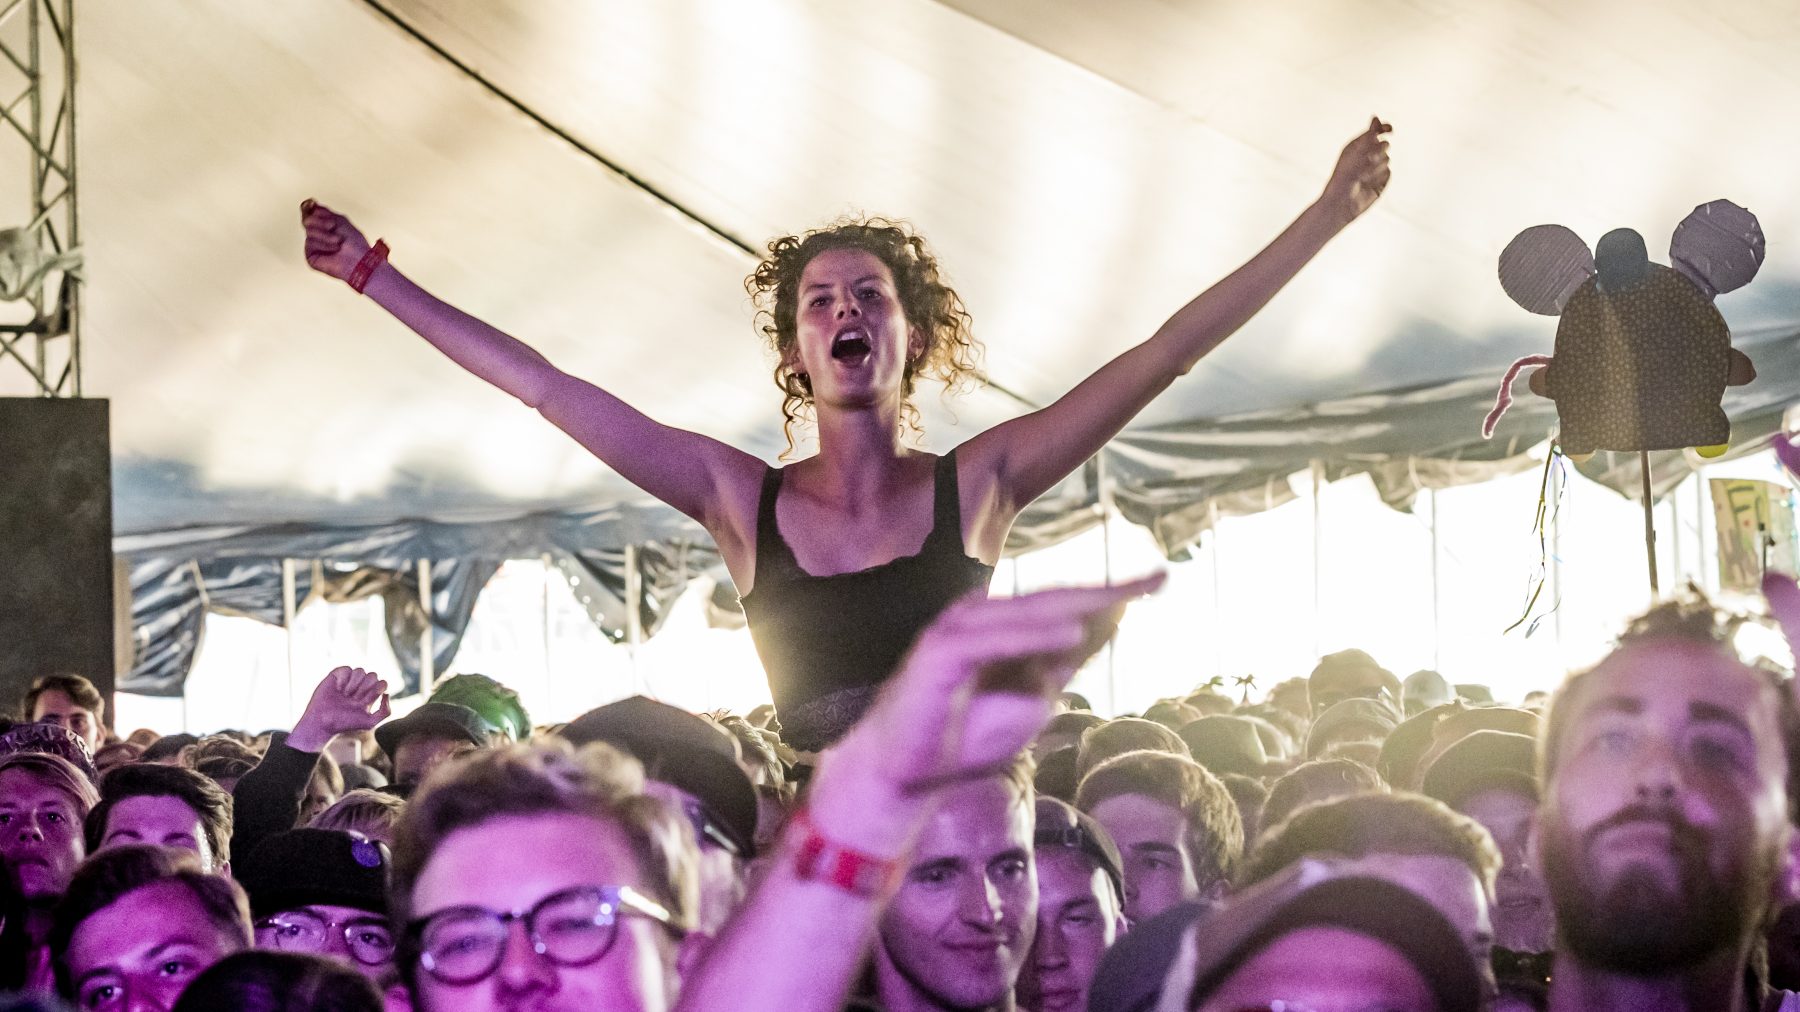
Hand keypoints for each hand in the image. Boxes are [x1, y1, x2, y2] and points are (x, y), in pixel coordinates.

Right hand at [287, 666, 391, 753]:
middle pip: (373, 675)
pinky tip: (338, 689)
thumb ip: (385, 711)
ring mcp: (348, 680)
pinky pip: (346, 669)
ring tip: (346, 695)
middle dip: (365, 688)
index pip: (382, 683)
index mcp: (370, 695)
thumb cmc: (345, 724)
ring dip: (354, 684)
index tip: (364, 702)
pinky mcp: (337, 676)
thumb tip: (387, 693)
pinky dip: (344, 679)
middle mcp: (360, 686)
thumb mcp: (370, 722)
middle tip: (354, 699)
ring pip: (361, 671)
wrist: (322, 723)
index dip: (375, 691)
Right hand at [300, 199, 373, 282]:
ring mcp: (313, 245)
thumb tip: (310, 202)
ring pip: (309, 231)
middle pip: (306, 219)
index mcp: (324, 225)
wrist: (359, 260)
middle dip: (320, 221)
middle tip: (333, 226)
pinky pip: (310, 243)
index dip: (308, 206)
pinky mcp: (311, 256)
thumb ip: (323, 211)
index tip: (311, 203)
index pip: (309, 212)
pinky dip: (324, 244)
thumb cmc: (354, 242)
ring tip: (338, 241)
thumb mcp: (340, 220)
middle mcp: (317, 234)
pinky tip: (334, 249)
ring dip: (325, 234)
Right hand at [827, 574, 1164, 799]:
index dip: (1114, 594)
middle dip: (1109, 589)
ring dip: (1079, 605)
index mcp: (1000, 624)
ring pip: (1028, 613)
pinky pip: (994, 640)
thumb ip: (1057, 666)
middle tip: (1160, 577)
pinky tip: (1072, 634)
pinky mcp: (939, 653)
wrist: (903, 775)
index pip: (1064, 605)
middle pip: (1053, 599)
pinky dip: (1033, 636)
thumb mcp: (1027, 702)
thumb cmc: (961, 739)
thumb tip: (1100, 630)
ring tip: (1127, 599)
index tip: (1161, 580)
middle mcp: (980, 616)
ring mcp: (957, 629)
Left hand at [1319, 117, 1391, 225]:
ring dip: (1376, 166)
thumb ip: (1368, 136)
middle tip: (1368, 159)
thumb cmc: (1344, 176)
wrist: (1341, 203)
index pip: (1376, 131)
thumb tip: (1376, 117)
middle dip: (1379, 150)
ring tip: (1362, 177)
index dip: (1384, 128)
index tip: (1389, 129)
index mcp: (1358, 146)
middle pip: (1384, 145)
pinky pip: (1388, 172)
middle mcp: (1368, 156)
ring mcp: (1375, 169)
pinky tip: (1368, 184)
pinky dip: (1380, 177)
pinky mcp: (1381, 181)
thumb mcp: (1355, 152)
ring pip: (1387, 159)